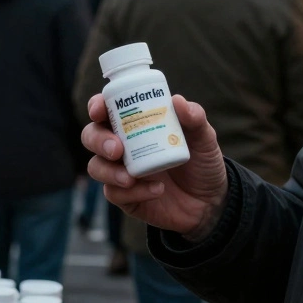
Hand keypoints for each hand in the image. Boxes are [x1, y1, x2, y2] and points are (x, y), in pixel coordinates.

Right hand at [82, 94, 227, 240]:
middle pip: (91, 136)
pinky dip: (133, 192)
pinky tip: (156, 190)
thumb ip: (195, 119)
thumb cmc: (202, 163)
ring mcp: (121, 171)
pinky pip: (114, 194)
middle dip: (98, 140)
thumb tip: (178, 101)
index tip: (99, 110)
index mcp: (135, 124)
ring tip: (131, 178)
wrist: (211, 201)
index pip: (106, 110)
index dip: (97, 106)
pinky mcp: (126, 197)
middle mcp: (123, 146)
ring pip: (96, 167)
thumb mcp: (204, 138)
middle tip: (117, 149)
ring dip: (108, 171)